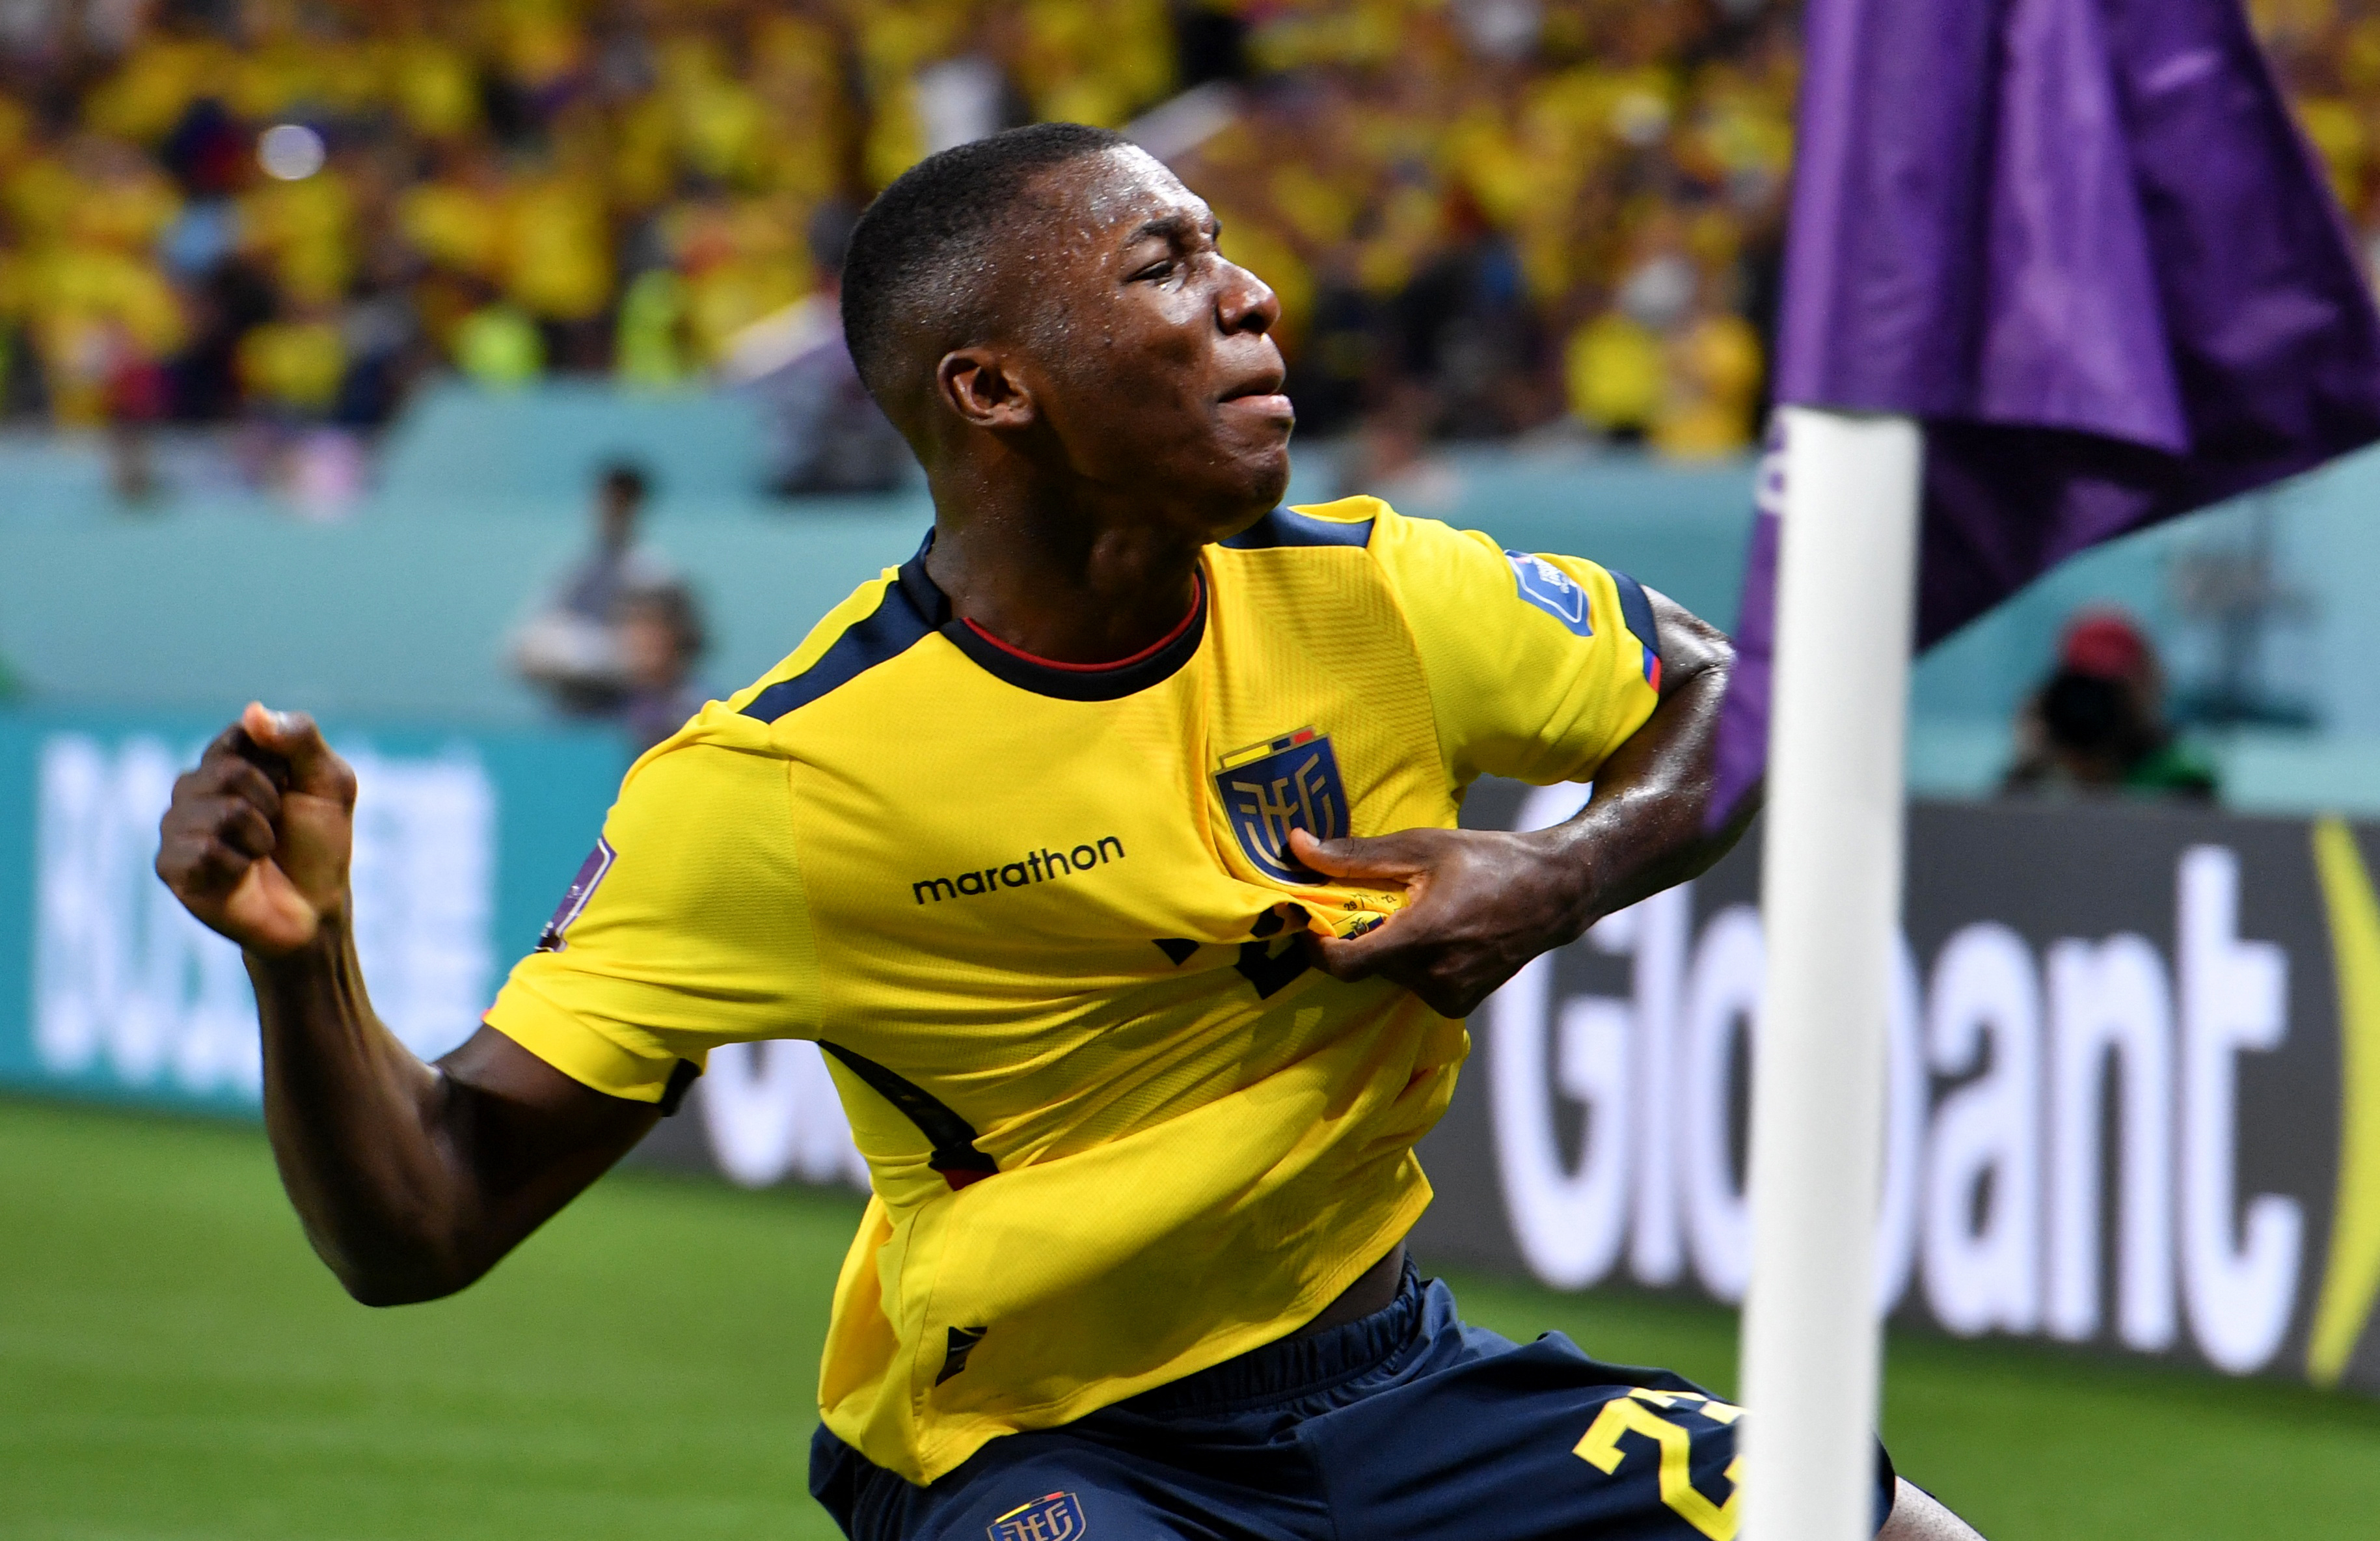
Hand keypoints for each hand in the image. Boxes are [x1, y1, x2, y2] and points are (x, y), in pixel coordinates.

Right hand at [156, 703, 356, 956]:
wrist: (313, 908)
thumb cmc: (319, 843)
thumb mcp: (329, 783)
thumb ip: (299, 740)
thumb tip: (253, 711)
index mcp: (231, 757)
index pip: (243, 735)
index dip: (280, 766)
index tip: (291, 788)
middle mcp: (195, 785)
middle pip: (229, 772)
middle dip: (271, 804)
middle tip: (277, 828)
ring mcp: (177, 824)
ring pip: (220, 813)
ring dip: (259, 837)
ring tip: (260, 853)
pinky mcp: (170, 864)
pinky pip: (204, 851)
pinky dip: (238, 864)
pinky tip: (240, 874)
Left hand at [1291, 823, 1592, 1017]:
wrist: (1555, 893)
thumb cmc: (1489, 861)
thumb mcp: (1421, 847)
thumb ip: (1354, 855)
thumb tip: (1296, 847)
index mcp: (1420, 938)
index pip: (1342, 964)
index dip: (1315, 946)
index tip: (1310, 922)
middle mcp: (1433, 977)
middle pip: (1365, 965)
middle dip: (1361, 935)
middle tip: (1376, 901)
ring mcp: (1448, 997)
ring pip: (1389, 975)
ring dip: (1389, 948)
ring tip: (1417, 912)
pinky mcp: (1459, 1005)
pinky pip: (1414, 985)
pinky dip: (1413, 962)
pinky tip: (1440, 933)